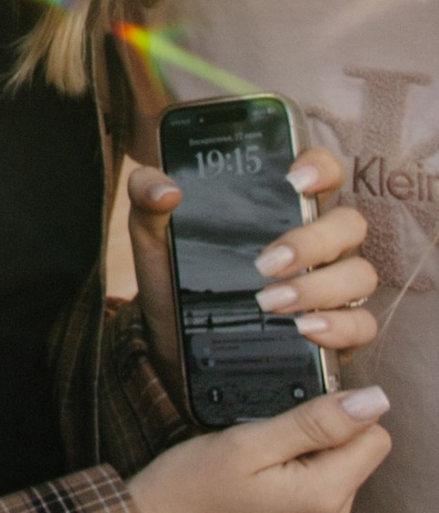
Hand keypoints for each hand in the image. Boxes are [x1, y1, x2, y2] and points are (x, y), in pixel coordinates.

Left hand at [124, 150, 378, 388]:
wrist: (170, 344)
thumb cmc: (175, 278)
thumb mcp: (154, 237)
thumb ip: (148, 199)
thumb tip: (164, 189)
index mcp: (283, 209)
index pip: (323, 173)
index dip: (321, 168)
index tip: (294, 179)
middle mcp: (317, 244)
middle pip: (349, 225)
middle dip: (312, 242)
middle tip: (265, 263)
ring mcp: (331, 287)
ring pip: (360, 275)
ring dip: (319, 287)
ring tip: (273, 302)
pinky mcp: (336, 332)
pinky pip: (363, 326)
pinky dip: (340, 327)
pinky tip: (305, 329)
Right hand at [128, 381, 389, 512]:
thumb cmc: (187, 489)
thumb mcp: (247, 442)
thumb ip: (316, 421)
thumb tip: (375, 401)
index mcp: (324, 499)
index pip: (374, 438)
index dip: (336, 416)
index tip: (289, 420)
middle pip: (355, 462)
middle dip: (318, 445)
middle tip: (260, 447)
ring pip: (336, 484)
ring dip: (305, 469)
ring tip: (252, 474)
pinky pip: (317, 510)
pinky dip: (294, 495)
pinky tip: (253, 496)